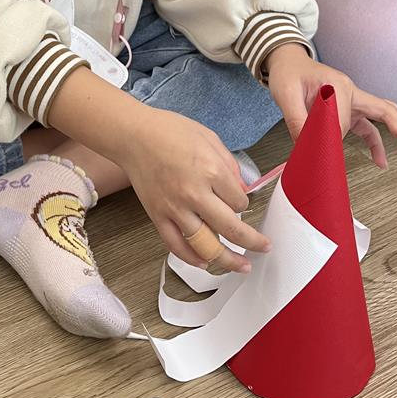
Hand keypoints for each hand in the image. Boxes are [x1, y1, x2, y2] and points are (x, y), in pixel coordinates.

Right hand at [120, 107, 271, 271]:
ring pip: (206, 245)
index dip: (244, 203)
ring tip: (241, 266)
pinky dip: (192, 258)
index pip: (239, 200)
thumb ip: (229, 164)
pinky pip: (176, 245)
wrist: (133, 135)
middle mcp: (195, 194)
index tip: (240, 201)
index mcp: (211, 171)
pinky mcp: (158, 216)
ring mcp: (175, 208)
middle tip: (263, 247)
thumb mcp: (209, 137)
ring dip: (227, 260)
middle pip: (231, 228)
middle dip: (252, 241)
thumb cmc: (168, 131)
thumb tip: (241, 187)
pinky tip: (205, 262)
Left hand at [266, 43, 396, 167]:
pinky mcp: (348, 109)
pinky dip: (377, 143)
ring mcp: (352, 100)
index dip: (334, 138)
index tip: (324, 153)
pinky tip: (380, 160)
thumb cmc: (288, 74)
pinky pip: (368, 126)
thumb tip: (306, 147)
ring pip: (383, 116)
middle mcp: (350, 91)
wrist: (287, 62)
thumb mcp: (285, 94)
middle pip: (385, 109)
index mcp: (337, 86)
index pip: (344, 120)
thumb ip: (297, 119)